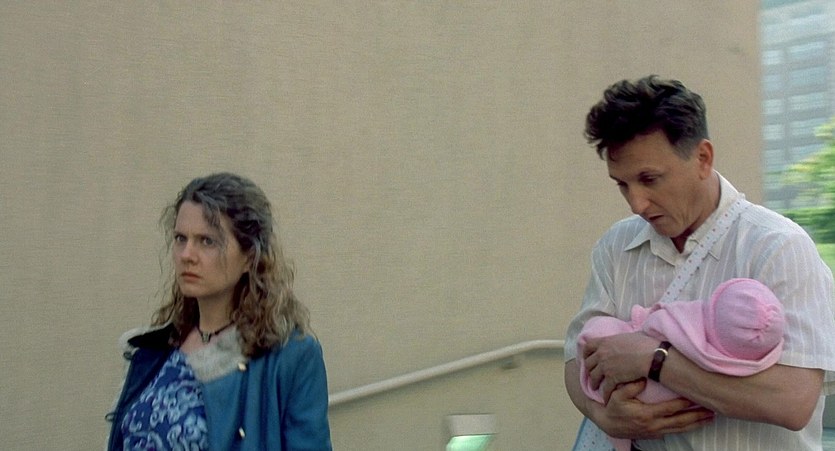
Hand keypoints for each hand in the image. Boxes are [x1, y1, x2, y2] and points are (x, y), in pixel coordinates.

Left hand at [583, 332, 658, 401]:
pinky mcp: (612, 378)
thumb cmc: (645, 344)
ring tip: (595, 387)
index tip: (587, 358)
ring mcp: (605, 366)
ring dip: (594, 383)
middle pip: (588, 363)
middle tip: (591, 374)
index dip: (586, 353)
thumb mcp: (628, 336)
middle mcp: (601, 353)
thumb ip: (620, 339)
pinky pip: (605, 388)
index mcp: (604, 341)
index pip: (588, 347)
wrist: (652, 357)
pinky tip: (605, 398)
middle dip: (589, 369)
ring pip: (593, 377)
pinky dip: (605, 394)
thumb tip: (623, 340)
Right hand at [595, 380, 714, 439]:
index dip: (685, 403)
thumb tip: (644, 378)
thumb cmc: (613, 408)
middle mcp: (654, 425)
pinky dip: (687, 428)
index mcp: (647, 414)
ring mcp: (656, 432)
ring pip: (680, 429)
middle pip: (681, 421)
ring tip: (710, 418)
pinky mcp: (655, 435)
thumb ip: (630, 386)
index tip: (697, 396)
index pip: (671, 408)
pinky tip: (695, 424)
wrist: (608, 424)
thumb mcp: (616, 395)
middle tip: (713, 409)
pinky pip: (675, 432)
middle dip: (698, 415)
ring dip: (696, 424)